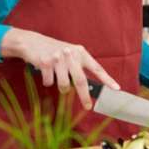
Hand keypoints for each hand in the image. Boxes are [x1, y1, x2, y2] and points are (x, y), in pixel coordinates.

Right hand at [0, 28, 118, 109]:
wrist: (33, 42)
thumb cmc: (55, 51)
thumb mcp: (71, 53)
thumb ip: (79, 66)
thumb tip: (88, 86)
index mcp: (81, 53)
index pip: (97, 68)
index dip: (107, 79)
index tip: (116, 88)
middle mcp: (71, 55)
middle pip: (81, 81)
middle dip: (85, 96)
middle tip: (88, 106)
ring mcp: (58, 59)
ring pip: (64, 84)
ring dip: (62, 88)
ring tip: (58, 80)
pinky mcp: (45, 63)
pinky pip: (49, 82)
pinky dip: (48, 82)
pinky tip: (46, 73)